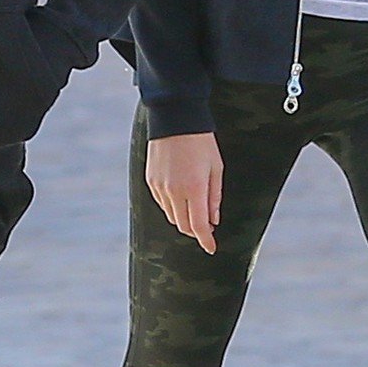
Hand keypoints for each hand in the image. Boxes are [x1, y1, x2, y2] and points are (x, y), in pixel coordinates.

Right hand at [145, 132, 222, 253]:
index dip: (206, 241)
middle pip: (184, 226)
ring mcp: (160, 186)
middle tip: (207, 226)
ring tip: (194, 207)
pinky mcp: (150, 180)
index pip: (199, 226)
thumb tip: (213, 221)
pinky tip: (181, 194)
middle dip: (196, 230)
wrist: (175, 117)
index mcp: (195, 188)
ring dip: (184, 218)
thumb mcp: (216, 167)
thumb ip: (215, 197)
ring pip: (172, 216)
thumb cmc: (201, 141)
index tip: (212, 249)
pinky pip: (162, 203)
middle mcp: (174, 191)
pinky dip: (172, 206)